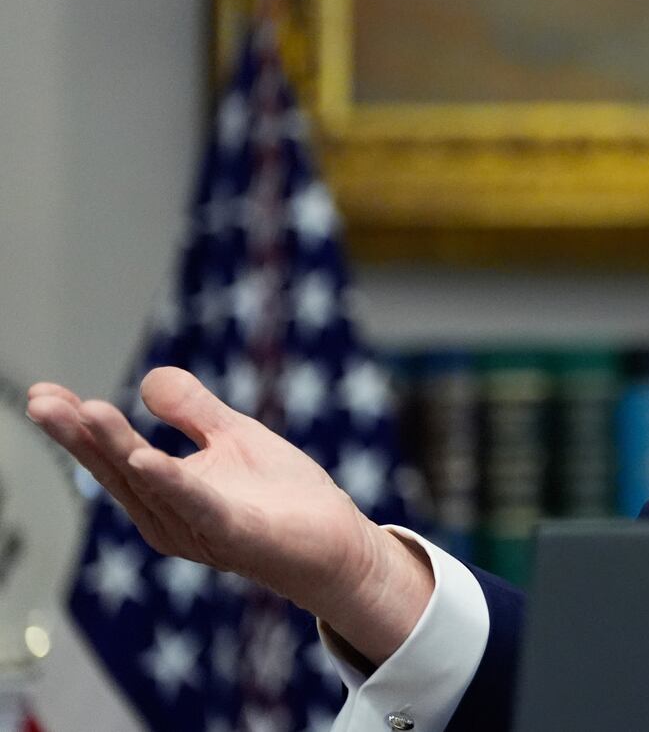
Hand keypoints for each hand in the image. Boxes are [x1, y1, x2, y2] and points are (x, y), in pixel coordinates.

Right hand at [28, 367, 432, 664]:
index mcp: (164, 491)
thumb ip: (193, 409)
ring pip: (148, 482)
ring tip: (86, 411)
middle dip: (78, 434)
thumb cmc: (282, 496)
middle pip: (116, 468)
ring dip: (116, 447)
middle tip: (39, 401)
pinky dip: (170, 482)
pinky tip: (143, 459)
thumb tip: (146, 379)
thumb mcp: (233, 436)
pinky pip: (195, 504)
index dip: (77, 426)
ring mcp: (197, 528)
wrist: (335, 542)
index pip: (112, 453)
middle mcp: (168, 515)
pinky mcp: (234, 534)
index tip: (40, 393)